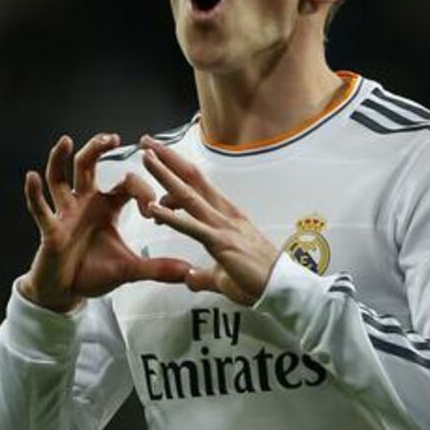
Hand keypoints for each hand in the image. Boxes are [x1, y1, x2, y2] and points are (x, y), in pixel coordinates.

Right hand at [22, 133, 193, 312]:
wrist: (66, 293)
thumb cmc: (93, 272)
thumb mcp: (130, 270)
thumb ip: (157, 268)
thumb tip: (188, 272)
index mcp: (106, 206)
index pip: (126, 183)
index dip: (142, 190)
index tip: (152, 210)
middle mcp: (83, 202)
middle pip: (87, 165)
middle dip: (97, 148)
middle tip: (112, 138)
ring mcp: (64, 214)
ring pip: (59, 179)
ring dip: (60, 159)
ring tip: (65, 141)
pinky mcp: (50, 230)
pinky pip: (40, 209)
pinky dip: (34, 194)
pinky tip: (32, 176)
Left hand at [139, 136, 279, 305]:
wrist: (283, 287)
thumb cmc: (258, 279)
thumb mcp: (223, 275)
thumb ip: (204, 275)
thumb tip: (190, 278)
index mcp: (227, 214)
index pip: (198, 184)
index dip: (177, 169)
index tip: (158, 157)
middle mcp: (224, 214)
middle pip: (192, 178)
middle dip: (168, 158)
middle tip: (147, 141)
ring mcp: (222, 226)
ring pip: (188, 194)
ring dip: (165, 175)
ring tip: (146, 159)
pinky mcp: (221, 243)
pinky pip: (192, 227)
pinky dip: (171, 216)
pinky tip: (153, 208)